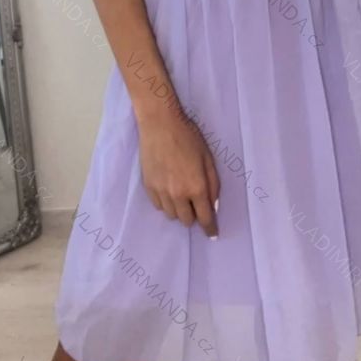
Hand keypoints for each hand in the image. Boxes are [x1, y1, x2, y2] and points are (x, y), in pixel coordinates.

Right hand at [137, 109, 219, 237]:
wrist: (160, 125)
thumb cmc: (189, 138)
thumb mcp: (208, 159)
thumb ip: (213, 184)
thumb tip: (213, 205)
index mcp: (196, 188)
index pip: (204, 218)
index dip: (210, 228)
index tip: (213, 234)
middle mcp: (178, 195)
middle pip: (186, 220)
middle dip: (194, 216)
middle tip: (196, 204)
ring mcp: (161, 192)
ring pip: (171, 215)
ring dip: (179, 211)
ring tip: (181, 196)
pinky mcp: (148, 187)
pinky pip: (158, 206)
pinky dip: (166, 204)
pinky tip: (169, 192)